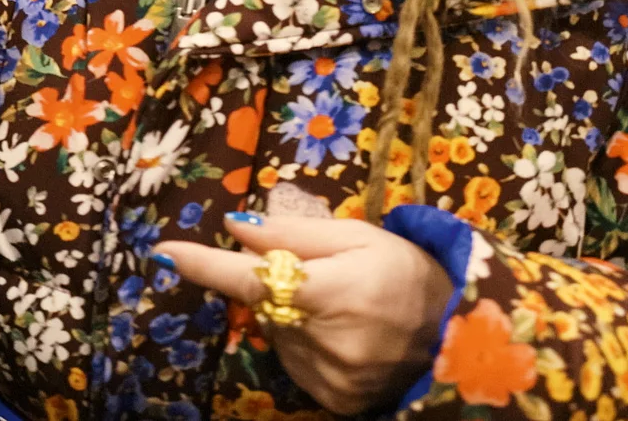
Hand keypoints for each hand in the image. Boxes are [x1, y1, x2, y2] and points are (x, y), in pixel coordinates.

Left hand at [154, 212, 455, 415]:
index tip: (164, 252)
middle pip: (266, 306)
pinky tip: (344, 338)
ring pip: (279, 336)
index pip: (250, 277)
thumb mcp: (359, 238)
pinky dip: (308, 347)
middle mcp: (324, 340)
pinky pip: (297, 365)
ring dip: (294, 319)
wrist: (463, 336)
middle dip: (277, 288)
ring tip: (343, 311)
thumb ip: (294, 235)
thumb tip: (234, 227)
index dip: (204, 265)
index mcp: (330, 291)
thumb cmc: (410, 273)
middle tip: (323, 280)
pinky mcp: (335, 400)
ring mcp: (329, 377)